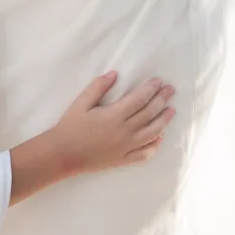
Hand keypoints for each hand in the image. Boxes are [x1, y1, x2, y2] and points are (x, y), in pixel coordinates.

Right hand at [49, 72, 175, 172]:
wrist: (62, 154)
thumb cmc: (70, 126)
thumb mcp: (81, 102)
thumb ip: (98, 87)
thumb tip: (115, 74)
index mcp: (114, 116)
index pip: (140, 99)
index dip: (152, 89)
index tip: (159, 81)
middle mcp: (124, 132)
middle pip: (149, 114)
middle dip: (162, 100)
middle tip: (171, 90)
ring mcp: (125, 148)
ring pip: (152, 133)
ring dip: (164, 121)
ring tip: (171, 111)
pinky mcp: (123, 160)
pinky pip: (144, 154)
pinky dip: (155, 145)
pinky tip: (160, 137)